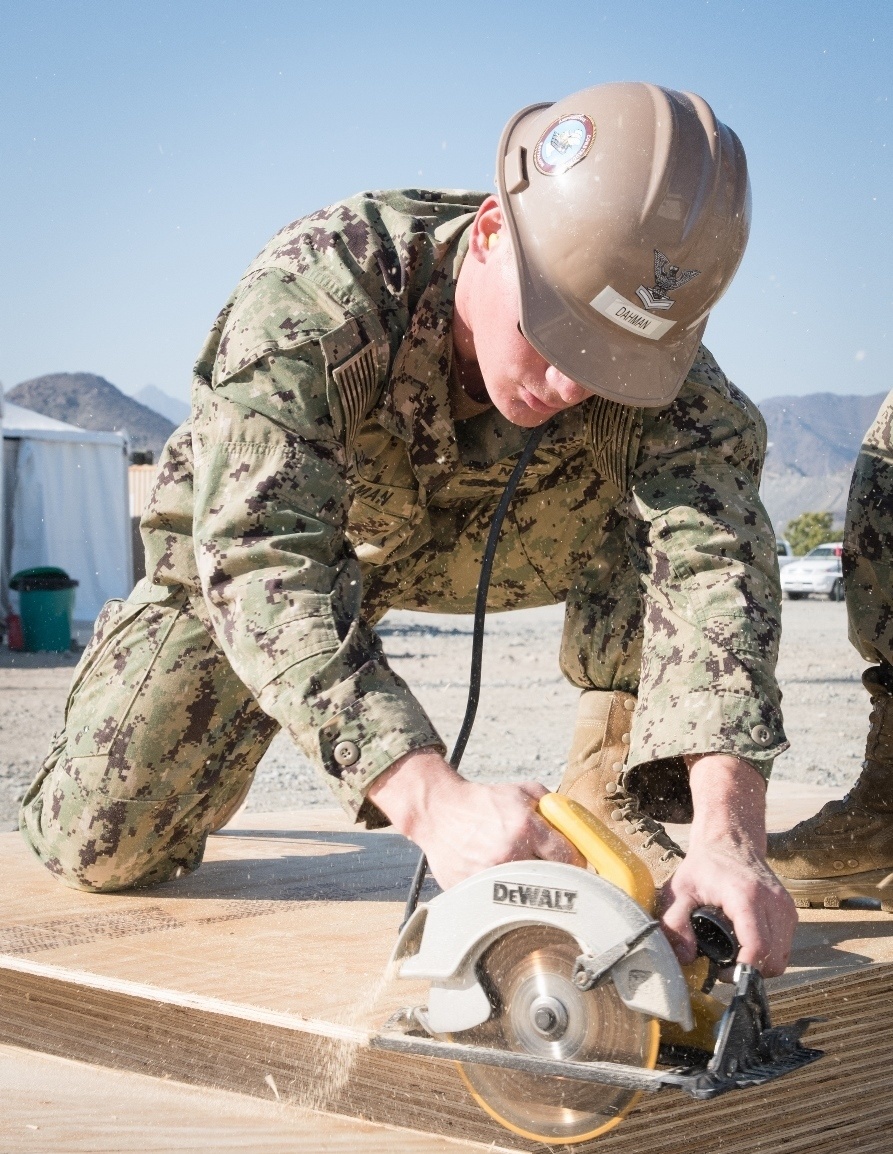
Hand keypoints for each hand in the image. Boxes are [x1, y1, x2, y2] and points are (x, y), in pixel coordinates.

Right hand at [367, 748, 584, 888]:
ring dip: (533, 888)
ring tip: (527, 874)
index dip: (576, 861)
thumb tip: (578, 827)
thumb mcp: (522, 791)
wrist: (438, 811)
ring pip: (529, 895)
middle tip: (557, 873)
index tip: (576, 864)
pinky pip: (502, 900)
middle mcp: (509, 854)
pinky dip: (507, 894)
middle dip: (559, 878)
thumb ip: (553, 806)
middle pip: (553, 880)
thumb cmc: (482, 801)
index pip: (569, 857)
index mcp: (525, 828)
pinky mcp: (474, 890)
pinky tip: (501, 880)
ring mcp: (490, 876)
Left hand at [658, 754, 796, 978]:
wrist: (730, 840)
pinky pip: (785, 947)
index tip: (721, 972)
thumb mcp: (679, 890)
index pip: (757, 947)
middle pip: (773, 958)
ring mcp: (784, 906)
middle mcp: (772, 902)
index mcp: (746, 896)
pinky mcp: (789, 911)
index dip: (741, 969)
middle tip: (724, 968)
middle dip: (749, 972)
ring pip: (782, 957)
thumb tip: (684, 957)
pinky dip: (769, 955)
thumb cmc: (704, 865)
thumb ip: (675, 923)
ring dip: (761, 966)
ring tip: (734, 958)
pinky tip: (746, 947)